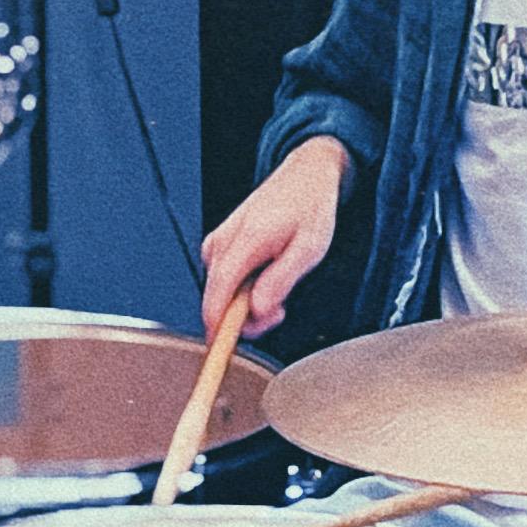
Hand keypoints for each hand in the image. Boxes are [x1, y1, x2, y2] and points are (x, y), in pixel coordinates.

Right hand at [201, 135, 351, 334]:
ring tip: (278, 287)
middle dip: (245, 317)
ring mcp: (219, 241)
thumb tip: (256, 310)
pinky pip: (224, 280)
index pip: (218, 294)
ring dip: (246, 302)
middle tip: (280, 311)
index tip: (223, 349)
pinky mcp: (220, 244)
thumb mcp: (309, 250)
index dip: (219, 327)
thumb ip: (280, 282)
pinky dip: (243, 288)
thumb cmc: (310, 208)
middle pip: (217, 299)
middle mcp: (224, 241)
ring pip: (221, 292)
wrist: (305, 176)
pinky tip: (265, 277)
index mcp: (245, 242)